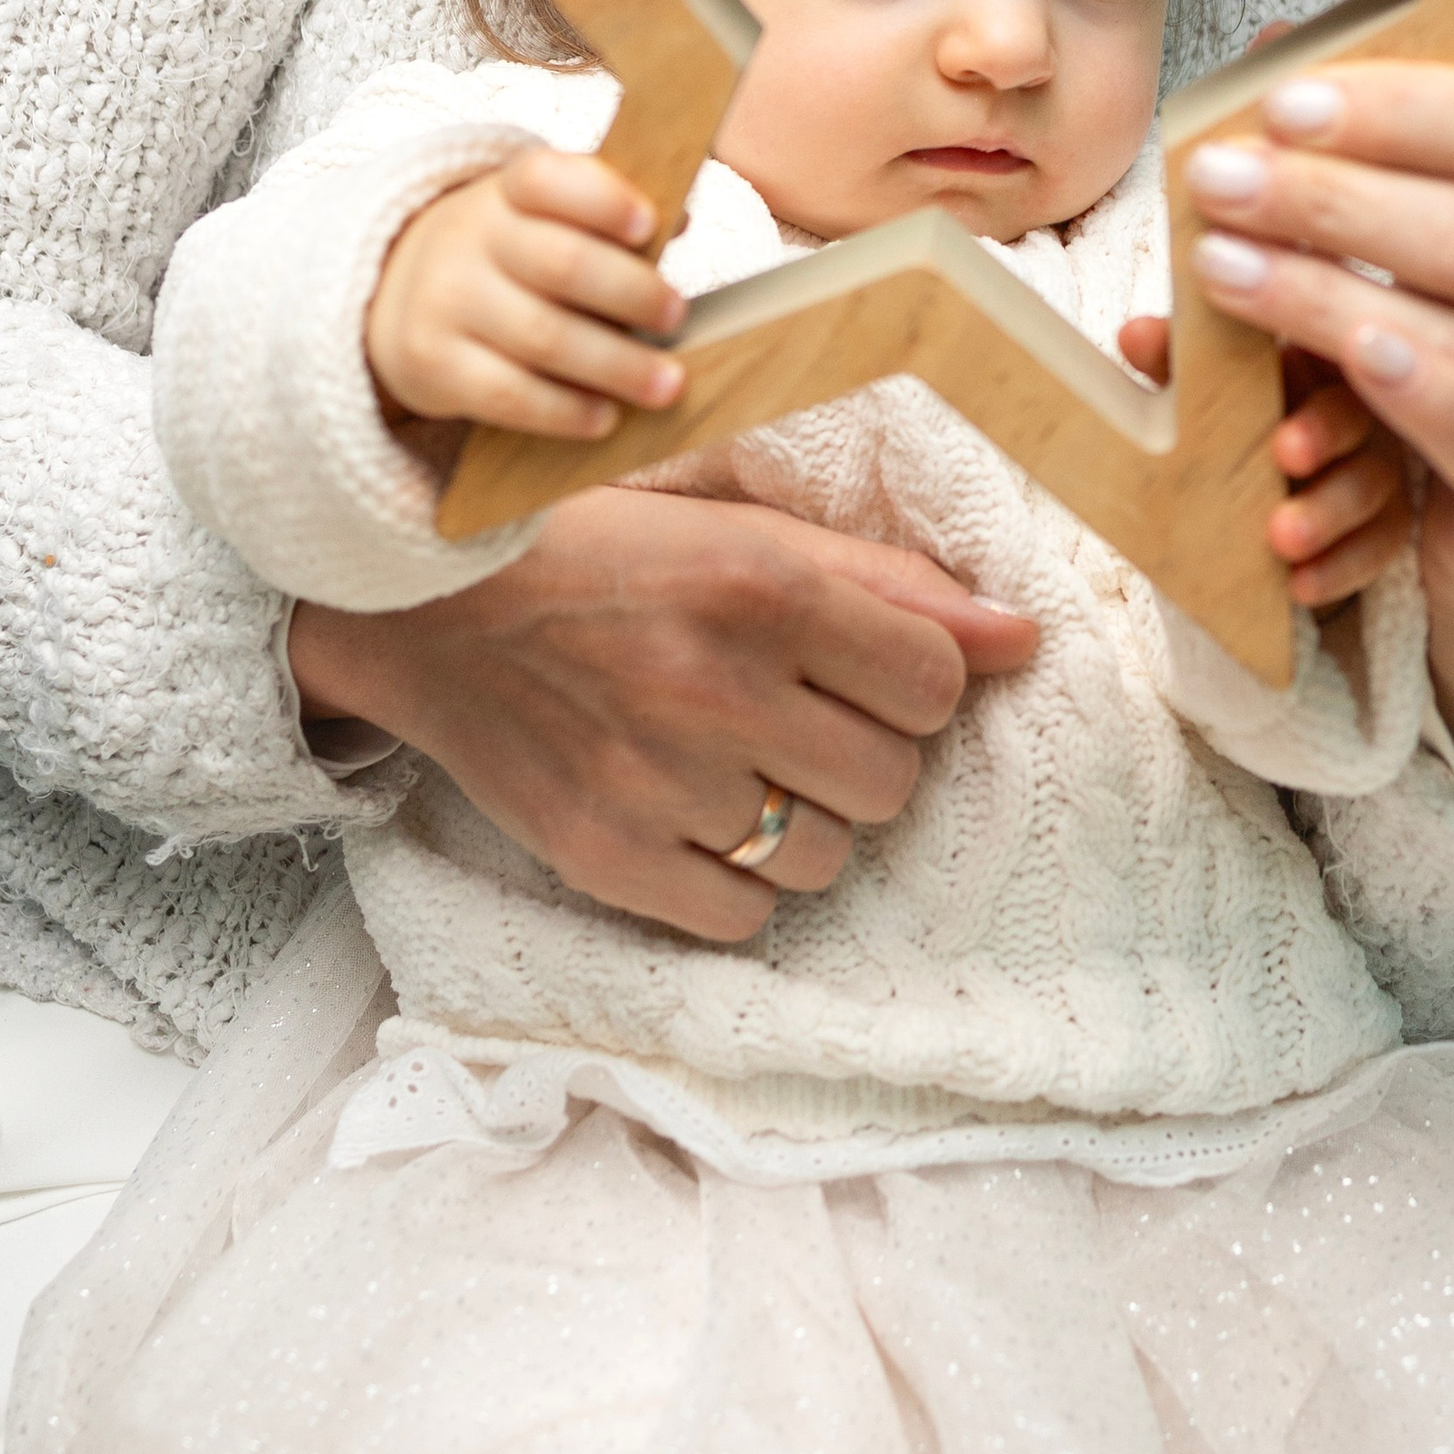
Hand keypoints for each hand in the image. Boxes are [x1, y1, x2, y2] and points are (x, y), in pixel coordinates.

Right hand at [289, 489, 1040, 940]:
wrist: (431, 608)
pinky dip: (738, 883)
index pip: (936, 684)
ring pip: (825, 859)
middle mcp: (715, 687)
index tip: (866, 668)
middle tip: (798, 717)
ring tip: (743, 765)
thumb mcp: (742, 534)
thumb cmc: (607, 555)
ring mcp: (657, 784)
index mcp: (762, 587)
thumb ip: (888, 585)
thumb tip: (1022, 638)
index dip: (916, 681)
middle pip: (891, 780)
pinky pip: (742, 919)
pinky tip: (699, 819)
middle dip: (864, 752)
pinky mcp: (605, 859)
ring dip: (805, 821)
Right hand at [368, 147, 689, 442]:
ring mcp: (444, 301)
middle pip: (561, 263)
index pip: (546, 178)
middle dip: (630, 294)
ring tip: (665, 384)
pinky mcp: (431, 365)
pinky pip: (508, 395)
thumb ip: (607, 214)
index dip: (600, 199)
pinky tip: (604, 417)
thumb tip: (678, 221)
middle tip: (675, 318)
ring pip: (542, 338)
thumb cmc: (513, 255)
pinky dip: (565, 411)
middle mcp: (468, 237)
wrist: (400, 295)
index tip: (647, 225)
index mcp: (507, 190)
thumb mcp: (545, 216)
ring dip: (615, 366)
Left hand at [1116, 313, 1409, 609]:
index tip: (1279, 400)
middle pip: (1356, 412)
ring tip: (1283, 540)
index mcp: (1314, 356)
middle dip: (1323, 433)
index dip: (1309, 362)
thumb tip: (1136, 335)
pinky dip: (1338, 568)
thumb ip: (1171, 360)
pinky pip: (1375, 547)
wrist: (1229, 496)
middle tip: (1285, 455)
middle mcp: (1357, 404)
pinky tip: (1300, 586)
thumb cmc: (1220, 421)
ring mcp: (1376, 465)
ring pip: (1371, 486)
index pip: (1327, 345)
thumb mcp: (1192, 390)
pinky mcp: (1381, 523)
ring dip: (1326, 514)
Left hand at [1181, 65, 1453, 785]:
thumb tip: (1270, 49)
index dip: (1402, 110)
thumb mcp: (1446, 277)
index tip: (1281, 102)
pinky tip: (1345, 352)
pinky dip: (1413, 389)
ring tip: (1219, 265)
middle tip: (1217, 178)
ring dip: (1327, 289)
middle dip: (1333, 196)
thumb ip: (1386, 169)